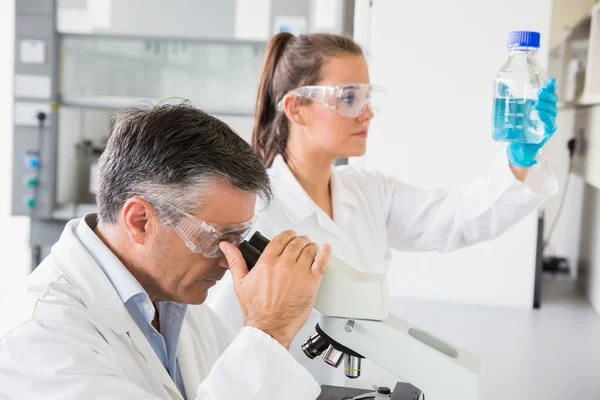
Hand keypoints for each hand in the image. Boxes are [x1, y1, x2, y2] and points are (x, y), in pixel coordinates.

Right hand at [220, 230, 331, 348]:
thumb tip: (227, 246)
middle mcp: (284, 265)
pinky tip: (326, 250)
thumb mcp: (240, 283)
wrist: (270, 328)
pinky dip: (325, 253)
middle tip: (302, 242)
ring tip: (312, 248)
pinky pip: (322, 262)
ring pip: (309, 250)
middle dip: (300, 240)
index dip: (287, 234)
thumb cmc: (257, 309)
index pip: (280, 239)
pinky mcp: (312, 282)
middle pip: (296, 243)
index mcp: (267, 262)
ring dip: (311, 246)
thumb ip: (235, 261)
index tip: (290, 235)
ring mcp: (299, 272)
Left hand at [507, 78, 557, 167]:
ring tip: (537, 103)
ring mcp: (548, 123)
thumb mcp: (513, 113)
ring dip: (545, 105)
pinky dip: (545, 118)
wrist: (517, 148)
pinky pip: (550, 124)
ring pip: (552, 111)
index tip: (549, 82)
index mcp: (540, 107)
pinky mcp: (546, 133)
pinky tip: (539, 114)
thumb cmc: (516, 130)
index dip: (550, 87)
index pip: (548, 95)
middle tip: (539, 92)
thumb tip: (503, 85)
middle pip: (552, 101)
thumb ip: (510, 100)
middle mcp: (546, 114)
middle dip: (548, 95)